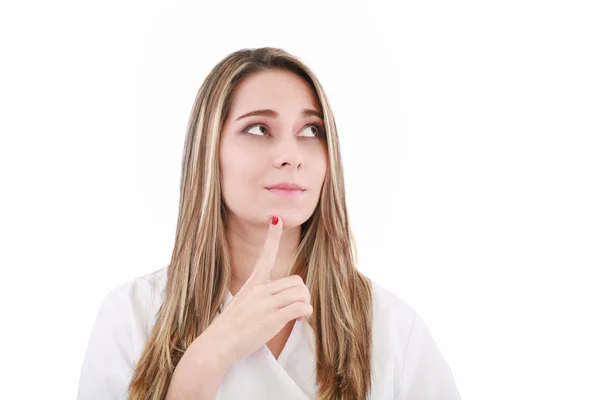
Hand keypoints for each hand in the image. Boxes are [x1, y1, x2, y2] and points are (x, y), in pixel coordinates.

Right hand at [196, 215, 312, 366]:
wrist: (216, 346)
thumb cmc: (228, 330)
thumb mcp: (242, 306)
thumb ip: (259, 300)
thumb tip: (278, 302)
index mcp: (252, 284)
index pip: (265, 255)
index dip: (272, 236)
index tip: (276, 218)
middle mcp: (260, 290)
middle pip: (295, 280)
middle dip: (301, 293)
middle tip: (298, 307)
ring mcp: (266, 304)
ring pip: (301, 292)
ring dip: (305, 302)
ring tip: (299, 314)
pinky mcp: (273, 318)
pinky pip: (301, 307)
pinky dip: (306, 312)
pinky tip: (300, 318)